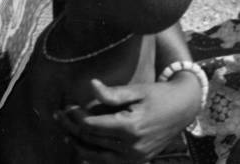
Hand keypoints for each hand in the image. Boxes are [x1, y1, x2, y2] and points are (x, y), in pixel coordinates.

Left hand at [56, 74, 201, 162]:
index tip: (66, 107)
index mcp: (130, 127)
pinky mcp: (139, 160)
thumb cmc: (157, 94)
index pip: (93, 126)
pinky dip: (94, 157)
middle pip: (92, 140)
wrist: (182, 108)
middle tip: (58, 116)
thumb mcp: (136, 90)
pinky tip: (83, 149)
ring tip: (64, 133)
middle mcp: (132, 147)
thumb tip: (92, 85)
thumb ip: (112, 93)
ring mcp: (136, 157)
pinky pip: (110, 163)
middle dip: (73, 128)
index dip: (76, 117)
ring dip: (79, 145)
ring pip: (98, 156)